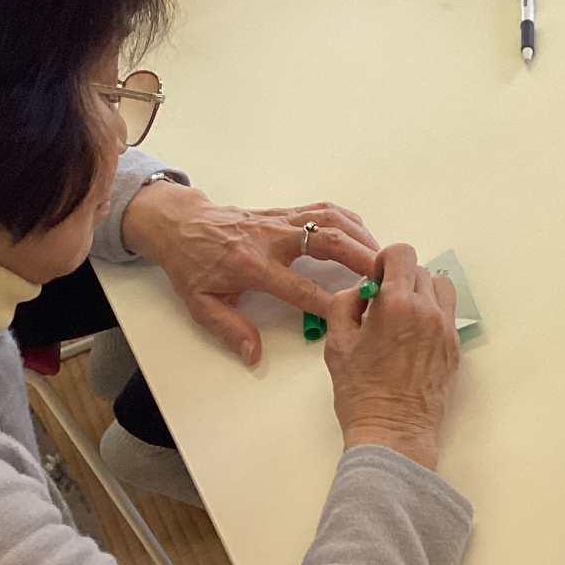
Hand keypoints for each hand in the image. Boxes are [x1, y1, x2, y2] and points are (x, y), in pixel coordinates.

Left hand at [122, 181, 382, 365]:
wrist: (180, 225)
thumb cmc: (192, 265)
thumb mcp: (201, 305)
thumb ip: (230, 330)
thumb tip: (254, 355)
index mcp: (252, 266)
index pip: (299, 287)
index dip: (327, 301)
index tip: (352, 312)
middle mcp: (271, 239)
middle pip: (325, 241)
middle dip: (359, 256)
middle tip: (385, 274)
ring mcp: (279, 220)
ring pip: (329, 219)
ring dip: (359, 235)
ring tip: (382, 255)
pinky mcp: (283, 212)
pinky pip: (322, 210)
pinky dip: (347, 220)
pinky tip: (362, 234)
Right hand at [325, 243, 458, 471]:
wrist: (392, 433)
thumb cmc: (360, 392)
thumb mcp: (337, 343)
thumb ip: (345, 304)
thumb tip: (363, 290)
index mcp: (397, 304)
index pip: (401, 254)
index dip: (385, 261)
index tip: (375, 282)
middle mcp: (428, 311)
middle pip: (420, 269)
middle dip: (399, 279)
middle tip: (383, 305)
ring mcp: (446, 329)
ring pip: (440, 287)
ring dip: (422, 292)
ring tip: (403, 317)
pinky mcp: (455, 348)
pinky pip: (447, 314)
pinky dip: (432, 314)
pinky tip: (413, 338)